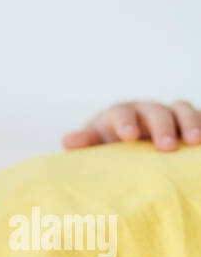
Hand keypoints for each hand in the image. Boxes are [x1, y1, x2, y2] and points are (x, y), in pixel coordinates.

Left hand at [63, 100, 200, 152]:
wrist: (130, 142)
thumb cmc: (111, 143)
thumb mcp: (97, 142)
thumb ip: (86, 142)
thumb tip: (68, 141)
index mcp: (121, 114)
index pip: (121, 113)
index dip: (125, 122)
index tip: (128, 135)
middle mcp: (146, 110)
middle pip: (155, 111)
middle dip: (161, 126)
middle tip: (166, 146)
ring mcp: (170, 115)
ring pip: (182, 110)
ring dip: (190, 123)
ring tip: (195, 141)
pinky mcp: (188, 123)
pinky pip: (199, 119)